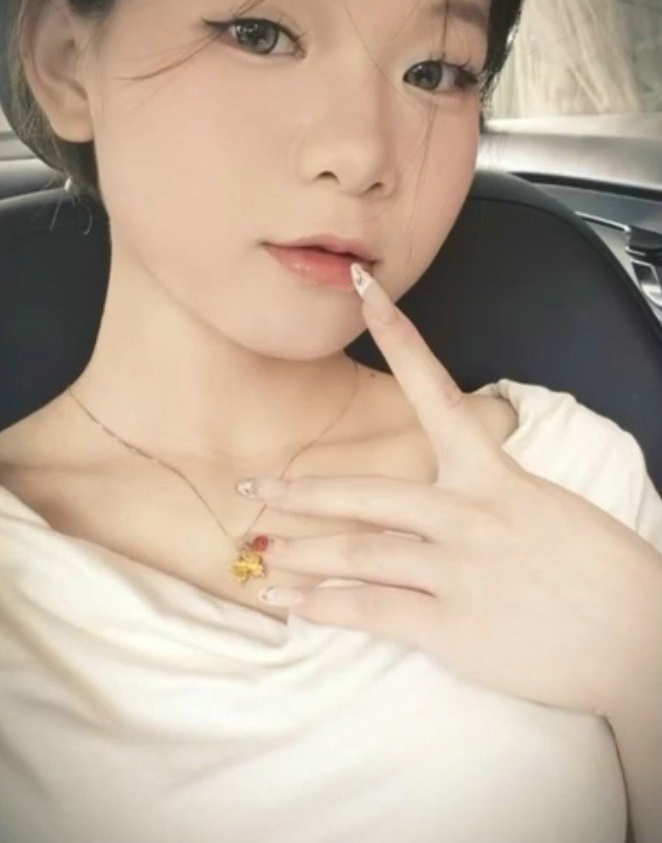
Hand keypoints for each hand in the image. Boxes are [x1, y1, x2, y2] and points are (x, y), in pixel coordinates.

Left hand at [238, 266, 661, 718]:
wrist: (641, 638)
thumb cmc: (600, 570)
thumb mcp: (544, 507)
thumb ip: (489, 491)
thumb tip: (454, 485)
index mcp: (494, 475)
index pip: (436, 391)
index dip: (398, 337)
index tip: (364, 291)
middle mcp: (468, 513)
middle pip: (365, 493)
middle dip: (302, 493)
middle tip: (254, 489)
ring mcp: (457, 569)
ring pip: (357, 552)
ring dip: (301, 554)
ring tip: (260, 555)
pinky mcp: (452, 626)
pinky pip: (372, 611)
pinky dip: (325, 608)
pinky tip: (294, 606)